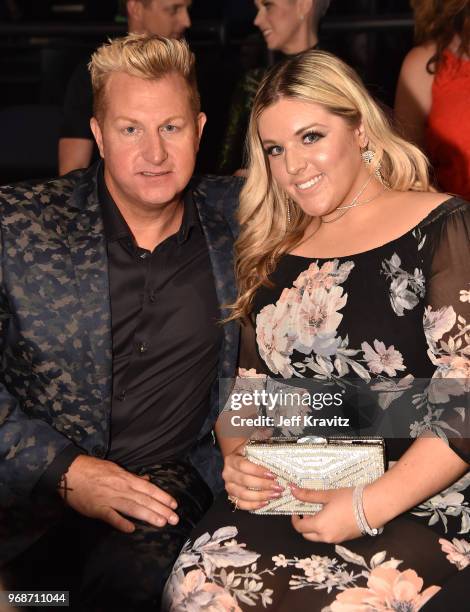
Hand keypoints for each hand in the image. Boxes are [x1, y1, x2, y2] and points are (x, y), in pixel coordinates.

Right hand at [61, 455, 178, 532]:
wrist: (69, 471)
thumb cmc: (93, 469)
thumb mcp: (115, 468)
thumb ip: (131, 477)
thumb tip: (146, 480)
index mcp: (125, 478)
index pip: (148, 489)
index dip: (162, 496)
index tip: (174, 505)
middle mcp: (120, 488)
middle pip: (144, 500)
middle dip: (161, 509)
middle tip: (175, 518)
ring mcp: (109, 499)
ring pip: (132, 508)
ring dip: (148, 515)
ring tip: (161, 523)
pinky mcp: (97, 508)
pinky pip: (110, 516)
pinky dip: (120, 522)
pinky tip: (131, 528)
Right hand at [222, 441, 284, 509]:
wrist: (239, 460)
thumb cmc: (249, 453)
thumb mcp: (253, 443)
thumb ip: (261, 438)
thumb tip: (270, 431)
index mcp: (232, 459)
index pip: (243, 466)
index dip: (257, 471)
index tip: (272, 474)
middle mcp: (228, 473)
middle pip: (244, 481)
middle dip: (263, 485)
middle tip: (278, 487)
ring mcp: (229, 486)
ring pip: (243, 494)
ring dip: (260, 496)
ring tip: (275, 495)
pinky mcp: (232, 496)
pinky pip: (241, 504)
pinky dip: (253, 505)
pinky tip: (265, 503)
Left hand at [291, 486, 371, 543]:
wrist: (373, 507)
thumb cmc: (349, 499)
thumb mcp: (327, 495)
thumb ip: (309, 495)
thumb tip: (292, 490)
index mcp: (320, 526)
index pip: (300, 528)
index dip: (295, 519)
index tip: (296, 511)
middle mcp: (327, 537)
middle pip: (308, 535)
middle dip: (305, 525)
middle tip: (308, 511)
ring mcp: (337, 540)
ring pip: (319, 538)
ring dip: (315, 528)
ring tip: (321, 512)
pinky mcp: (346, 539)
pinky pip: (330, 537)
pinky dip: (326, 529)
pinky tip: (333, 516)